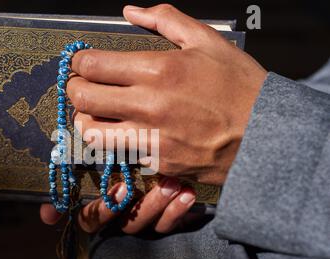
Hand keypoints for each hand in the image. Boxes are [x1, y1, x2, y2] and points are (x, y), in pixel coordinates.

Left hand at [41, 4, 266, 232]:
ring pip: (91, 132)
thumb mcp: (207, 40)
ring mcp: (151, 138)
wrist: (266, 135)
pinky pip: (118, 153)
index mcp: (158, 69)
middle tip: (80, 86)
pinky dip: (111, 142)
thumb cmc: (239, 85)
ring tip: (96, 112)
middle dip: (74, 89)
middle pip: (83, 98)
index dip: (78, 62)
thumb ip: (165, 19)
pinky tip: (121, 132)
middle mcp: (148, 105)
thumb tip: (130, 11)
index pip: (93, 65)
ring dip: (86, 119)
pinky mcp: (157, 163)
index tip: (81, 63)